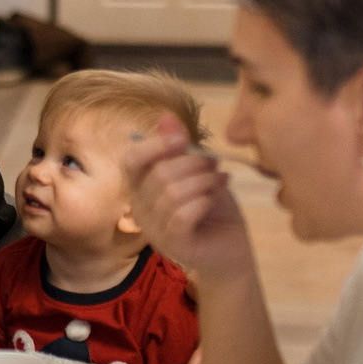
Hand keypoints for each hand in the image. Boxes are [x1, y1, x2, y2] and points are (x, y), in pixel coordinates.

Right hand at [125, 116, 255, 283]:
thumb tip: (166, 116)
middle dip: (193, 164)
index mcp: (141, 188)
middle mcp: (141, 209)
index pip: (131, 160)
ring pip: (172, 194)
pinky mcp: (174, 245)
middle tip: (215, 165)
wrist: (231, 248)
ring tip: (220, 181)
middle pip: (159, 174)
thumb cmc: (212, 208)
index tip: (182, 139)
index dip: (155, 145)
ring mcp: (155, 231)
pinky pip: (182, 216)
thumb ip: (180, 147)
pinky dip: (204, 201)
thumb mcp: (198, 171)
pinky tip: (215, 198)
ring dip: (203, 182)